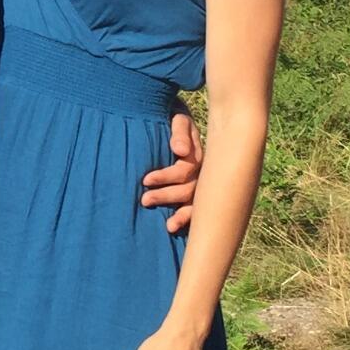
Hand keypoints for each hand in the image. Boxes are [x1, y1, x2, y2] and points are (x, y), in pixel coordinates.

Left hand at [140, 109, 203, 233]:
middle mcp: (204, 172)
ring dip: (183, 215)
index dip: (166, 176)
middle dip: (167, 196)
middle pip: (190, 189)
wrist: (176, 121)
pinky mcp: (198, 194)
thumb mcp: (178, 120)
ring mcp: (203, 184)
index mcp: (199, 155)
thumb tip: (180, 150)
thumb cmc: (175, 121)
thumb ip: (179, 132)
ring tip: (168, 226)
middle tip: (144, 200)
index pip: (185, 170)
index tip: (146, 180)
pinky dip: (189, 220)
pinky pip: (197, 210)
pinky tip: (178, 229)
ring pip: (196, 203)